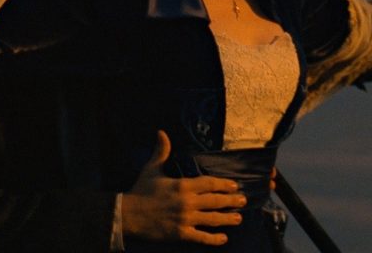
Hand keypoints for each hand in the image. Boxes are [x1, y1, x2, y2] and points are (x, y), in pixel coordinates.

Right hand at [122, 130, 244, 245]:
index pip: (210, 183)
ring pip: (212, 219)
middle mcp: (187, 202)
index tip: (235, 186)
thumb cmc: (140, 191)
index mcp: (183, 185)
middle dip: (231, 201)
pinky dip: (214, 239)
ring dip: (227, 219)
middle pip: (216, 201)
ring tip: (238, 219)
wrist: (128, 215)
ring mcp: (185, 219)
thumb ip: (162, 152)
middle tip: (243, 201)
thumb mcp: (152, 169)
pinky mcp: (180, 233)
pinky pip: (201, 237)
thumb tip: (162, 133)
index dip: (224, 184)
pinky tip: (223, 238)